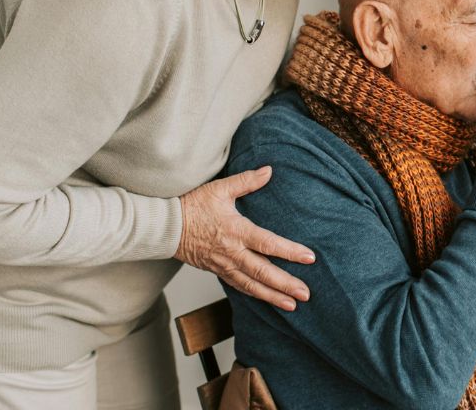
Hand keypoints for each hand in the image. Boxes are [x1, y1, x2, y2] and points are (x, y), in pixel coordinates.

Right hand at [174, 166, 315, 310]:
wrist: (165, 227)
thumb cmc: (191, 206)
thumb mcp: (219, 189)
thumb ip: (246, 181)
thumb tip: (269, 171)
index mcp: (236, 231)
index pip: (269, 244)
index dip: (290, 252)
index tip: (310, 258)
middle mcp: (232, 252)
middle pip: (263, 272)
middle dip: (286, 284)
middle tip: (306, 294)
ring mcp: (224, 265)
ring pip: (252, 285)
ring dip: (273, 296)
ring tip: (292, 305)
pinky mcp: (217, 271)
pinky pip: (239, 286)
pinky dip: (255, 294)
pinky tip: (268, 299)